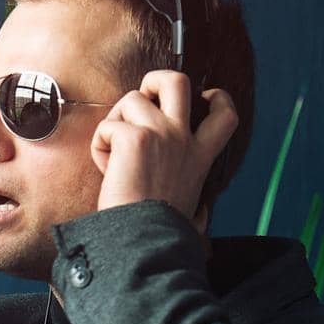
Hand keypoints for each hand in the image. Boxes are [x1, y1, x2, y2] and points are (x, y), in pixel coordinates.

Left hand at [90, 71, 238, 224]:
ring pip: (133, 98)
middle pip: (177, 81)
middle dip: (155, 79)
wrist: (142, 243)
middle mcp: (184, 140)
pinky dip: (100, 145)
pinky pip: (108, 126)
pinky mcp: (135, 138)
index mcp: (199, 156)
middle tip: (141, 100)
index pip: (223, 113)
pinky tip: (107, 169)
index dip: (217, 97)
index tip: (206, 97)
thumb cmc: (157, 231)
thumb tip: (201, 217)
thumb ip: (194, 199)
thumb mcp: (189, 207)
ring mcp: (161, 134)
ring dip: (116, 121)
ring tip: (115, 156)